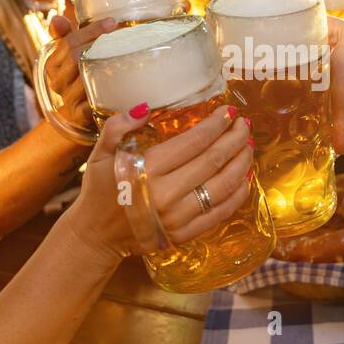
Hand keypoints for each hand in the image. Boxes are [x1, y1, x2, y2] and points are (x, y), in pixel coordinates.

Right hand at [41, 14, 114, 137]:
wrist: (81, 114)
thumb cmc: (80, 77)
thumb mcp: (72, 56)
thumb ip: (66, 37)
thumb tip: (56, 18)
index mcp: (53, 64)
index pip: (68, 42)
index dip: (90, 31)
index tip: (112, 22)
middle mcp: (57, 82)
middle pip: (76, 57)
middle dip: (98, 43)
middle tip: (122, 35)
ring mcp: (69, 99)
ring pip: (86, 77)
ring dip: (107, 65)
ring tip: (128, 53)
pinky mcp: (82, 114)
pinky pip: (93, 101)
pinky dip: (107, 93)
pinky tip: (122, 82)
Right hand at [63, 102, 254, 259]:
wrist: (96, 235)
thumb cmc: (100, 190)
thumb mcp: (99, 153)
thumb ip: (117, 127)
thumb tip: (145, 108)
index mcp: (146, 170)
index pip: (194, 142)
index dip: (216, 125)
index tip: (229, 112)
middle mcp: (165, 194)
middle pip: (213, 161)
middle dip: (234, 139)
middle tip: (244, 125)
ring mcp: (177, 218)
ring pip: (222, 186)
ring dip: (241, 163)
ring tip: (248, 146)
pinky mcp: (184, 234)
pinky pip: (220, 212)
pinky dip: (237, 194)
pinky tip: (244, 178)